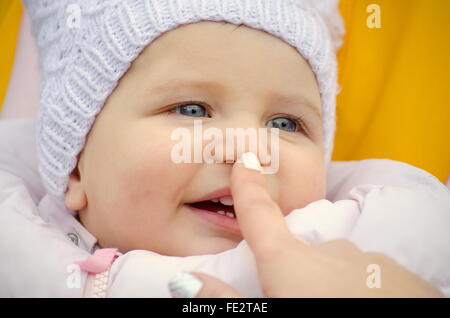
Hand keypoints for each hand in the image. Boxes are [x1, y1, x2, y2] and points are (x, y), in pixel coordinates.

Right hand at [168, 152, 442, 297]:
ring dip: (333, 286)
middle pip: (304, 254)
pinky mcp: (404, 277)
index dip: (248, 186)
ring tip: (334, 309)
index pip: (259, 215)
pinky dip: (366, 290)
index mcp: (291, 263)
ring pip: (341, 267)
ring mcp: (370, 261)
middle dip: (298, 273)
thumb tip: (183, 278)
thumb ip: (224, 298)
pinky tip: (366, 307)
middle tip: (300, 301)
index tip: (246, 160)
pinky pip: (373, 276)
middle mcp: (330, 251)